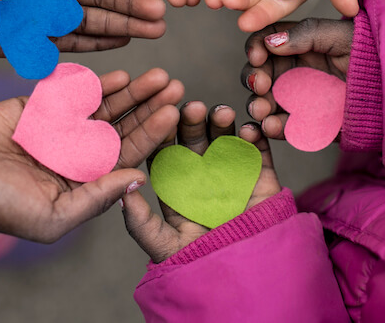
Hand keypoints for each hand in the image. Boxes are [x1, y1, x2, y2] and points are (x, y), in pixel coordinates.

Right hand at [0, 68, 182, 240]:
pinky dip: (92, 84)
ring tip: (157, 75)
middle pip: (122, 124)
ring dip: (129, 90)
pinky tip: (116, 75)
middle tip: (175, 84)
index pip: (128, 152)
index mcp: (86, 179)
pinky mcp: (36, 107)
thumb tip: (141, 178)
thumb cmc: (1, 207)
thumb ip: (98, 196)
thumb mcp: (56, 214)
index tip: (175, 112)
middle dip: (148, 105)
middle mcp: (77, 152)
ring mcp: (58, 128)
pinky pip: (70, 93)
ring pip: (102, 106)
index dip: (152, 132)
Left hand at [120, 103, 280, 262]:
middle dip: (192, 121)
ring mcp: (232, 173)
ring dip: (221, 121)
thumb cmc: (202, 265)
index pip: (167, 153)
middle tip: (191, 107)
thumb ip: (141, 222)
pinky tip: (248, 130)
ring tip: (221, 113)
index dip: (163, 134)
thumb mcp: (164, 246)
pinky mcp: (261, 175)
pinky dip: (254, 137)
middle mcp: (202, 175)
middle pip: (194, 139)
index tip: (160, 117)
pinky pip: (257, 151)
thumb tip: (123, 191)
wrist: (247, 277)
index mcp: (177, 187)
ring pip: (224, 138)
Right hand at [240, 19, 353, 138]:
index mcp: (296, 45)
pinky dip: (273, 128)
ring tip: (262, 109)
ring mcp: (296, 99)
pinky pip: (283, 127)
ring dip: (257, 105)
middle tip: (260, 84)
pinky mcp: (305, 123)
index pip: (265, 43)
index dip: (255, 48)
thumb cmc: (369, 54)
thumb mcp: (340, 36)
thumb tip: (271, 42)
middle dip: (253, 79)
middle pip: (259, 74)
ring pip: (265, 102)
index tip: (257, 56)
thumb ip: (306, 34)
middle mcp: (291, 71)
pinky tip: (271, 126)